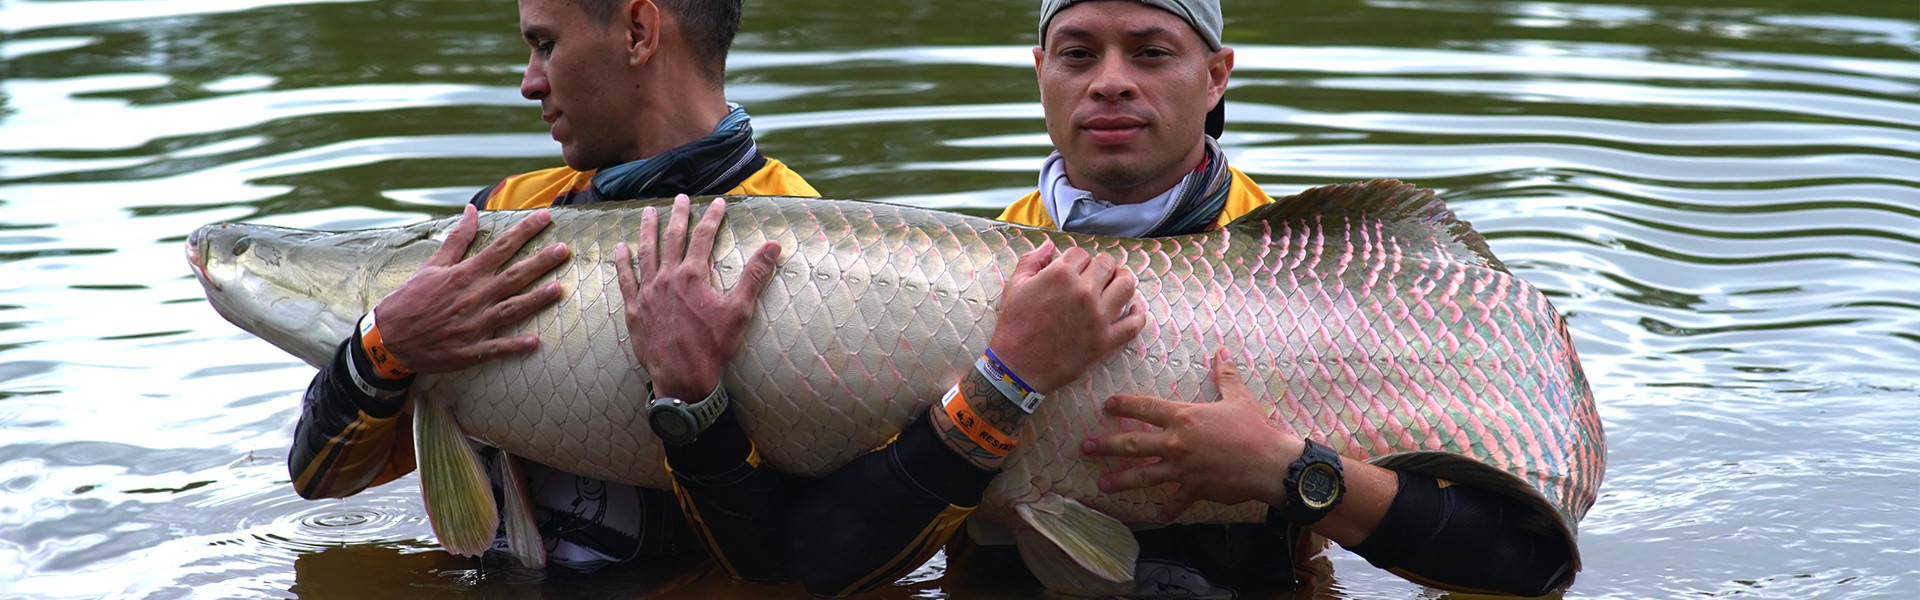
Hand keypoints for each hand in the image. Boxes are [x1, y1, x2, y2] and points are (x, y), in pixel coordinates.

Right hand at [373, 204, 568, 373]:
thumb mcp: (432, 266)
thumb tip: (472, 210)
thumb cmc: (410, 299)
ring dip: (536, 299)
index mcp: (465, 275)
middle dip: (541, 262)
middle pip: (514, 276)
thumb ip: (457, 239)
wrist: (388, 338)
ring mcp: (474, 324)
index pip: (501, 247)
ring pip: (511, 309)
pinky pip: (497, 347)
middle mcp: (473, 296)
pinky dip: (515, 345)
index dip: (525, 231)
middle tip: (565, 250)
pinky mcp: (470, 349)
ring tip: (559, 289)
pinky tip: (535, 342)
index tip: (545, 217)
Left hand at [614, 195, 780, 399]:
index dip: (713, 217)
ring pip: (646, 252)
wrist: (682, 377)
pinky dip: (623, 262)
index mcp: (694, 276)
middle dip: (678, 215)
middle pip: (673, 238)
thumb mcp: (740, 311)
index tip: (719, 203)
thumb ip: (755, 276)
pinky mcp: (635, 308)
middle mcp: (668, 278)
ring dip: (648, 230)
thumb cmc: (713, 346)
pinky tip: (621, 248)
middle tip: (680, 198)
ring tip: (648, 212)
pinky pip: (625, 279)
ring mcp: (648, 292)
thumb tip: (773, 247)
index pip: (705, 236)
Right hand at [986, 240, 1145, 392]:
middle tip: (1096, 275)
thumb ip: (1032, 260)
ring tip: (1116, 285)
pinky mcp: (1105, 340)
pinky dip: (1137, 315)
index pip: (1082, 253)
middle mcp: (1083, 292)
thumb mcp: (1015, 286)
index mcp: (1060, 275)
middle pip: (1107, 264)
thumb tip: (1049, 245)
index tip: (1075, 269)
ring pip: (1126, 286)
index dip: (1078, 259)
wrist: (1017, 367)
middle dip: (1101, 266)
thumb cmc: (1014, 326)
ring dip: (1123, 281)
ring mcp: (1098, 316)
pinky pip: (1133, 324)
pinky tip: (1133, 310)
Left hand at [1082, 347, 1305, 519]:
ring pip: (1144, 475)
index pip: (1146, 408)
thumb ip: (1225, 375)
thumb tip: (1222, 352)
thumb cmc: (1255, 428)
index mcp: (1184, 417)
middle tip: (1086, 448)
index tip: (1107, 405)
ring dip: (1121, 480)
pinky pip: (1177, 501)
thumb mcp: (1239, 397)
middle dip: (1107, 445)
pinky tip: (1159, 516)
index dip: (1125, 405)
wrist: (1270, 463)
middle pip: (1134, 444)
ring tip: (1102, 485)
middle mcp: (1177, 443)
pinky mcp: (1194, 489)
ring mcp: (1183, 469)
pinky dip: (1169, 509)